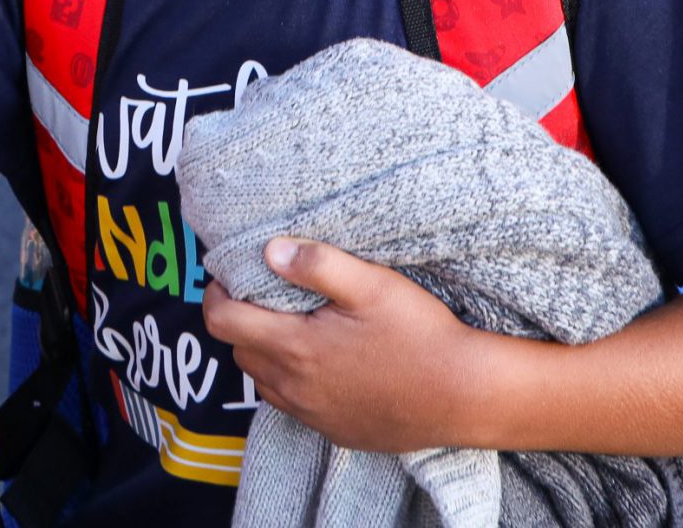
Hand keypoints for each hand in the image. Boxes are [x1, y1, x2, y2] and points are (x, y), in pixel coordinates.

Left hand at [202, 238, 480, 451]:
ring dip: (264, 352)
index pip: (222, 322)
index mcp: (295, 348)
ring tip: (292, 324)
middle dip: (240, 320)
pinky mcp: (336, 432)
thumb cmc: (421, 334)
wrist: (467, 396)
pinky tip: (322, 361)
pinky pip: (293, 405)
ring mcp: (315, 415)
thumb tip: (270, 250)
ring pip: (263, 381)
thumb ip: (316, 264)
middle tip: (264, 294)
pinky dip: (291, 381)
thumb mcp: (372, 285)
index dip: (215, 294)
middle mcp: (295, 388)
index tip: (228, 276)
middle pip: (239, 351)